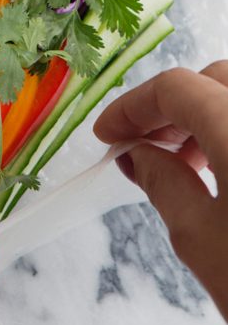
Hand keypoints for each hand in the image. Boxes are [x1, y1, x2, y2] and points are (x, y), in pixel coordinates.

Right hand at [94, 62, 227, 319]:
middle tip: (145, 148)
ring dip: (210, 117)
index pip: (175, 88)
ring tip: (189, 166)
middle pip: (217, 80)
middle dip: (174, 107)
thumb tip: (138, 155)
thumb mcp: (204, 244)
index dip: (133, 107)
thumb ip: (164, 184)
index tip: (108, 135)